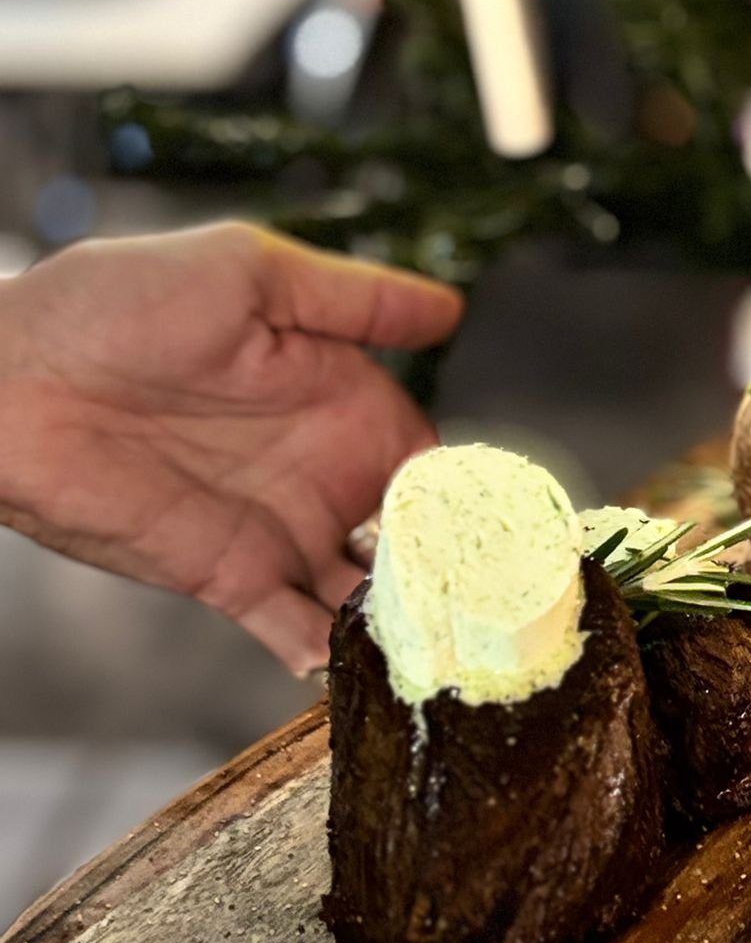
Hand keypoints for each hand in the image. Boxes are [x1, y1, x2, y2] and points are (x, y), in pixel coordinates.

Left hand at [0, 224, 462, 672]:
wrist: (8, 380)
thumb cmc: (115, 303)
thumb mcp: (251, 272)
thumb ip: (356, 300)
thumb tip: (454, 308)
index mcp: (339, 395)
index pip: (429, 457)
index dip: (469, 490)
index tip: (508, 523)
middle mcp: (320, 470)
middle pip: (412, 536)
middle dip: (454, 569)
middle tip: (499, 603)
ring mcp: (279, 529)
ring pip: (367, 589)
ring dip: (410, 617)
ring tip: (458, 645)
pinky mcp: (229, 579)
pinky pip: (297, 629)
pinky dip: (336, 656)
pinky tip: (376, 669)